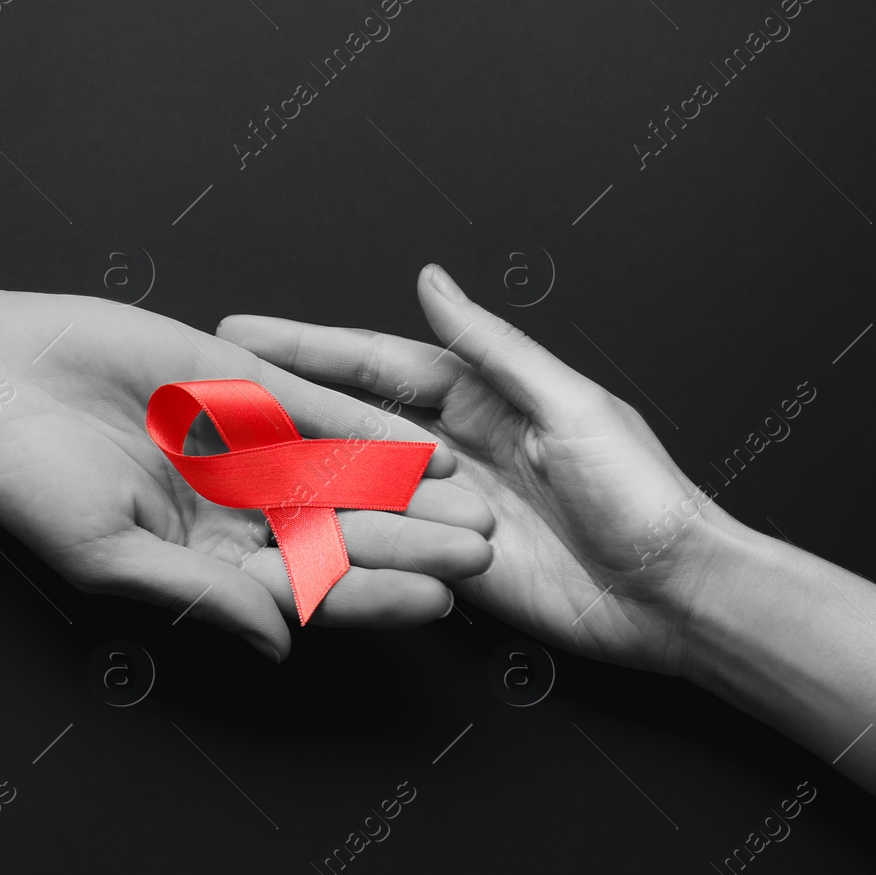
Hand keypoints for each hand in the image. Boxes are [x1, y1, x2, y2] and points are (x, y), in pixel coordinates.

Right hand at [0, 288, 495, 662]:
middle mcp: (234, 508)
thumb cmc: (27, 479)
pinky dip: (364, 425)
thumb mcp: (110, 554)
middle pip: (339, 533)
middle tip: (477, 554)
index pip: (306, 589)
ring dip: (404, 489)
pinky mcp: (238, 384)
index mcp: (207, 561)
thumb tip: (278, 646)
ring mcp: (240, 446)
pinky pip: (312, 408)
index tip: (434, 606)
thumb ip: (198, 596)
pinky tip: (419, 444)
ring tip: (470, 501)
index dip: (371, 597)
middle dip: (409, 544)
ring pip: (338, 472)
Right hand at [218, 264, 746, 676]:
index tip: (242, 333)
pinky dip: (327, 537)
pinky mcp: (442, 563)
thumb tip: (432, 282)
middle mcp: (452, 448)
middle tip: (203, 392)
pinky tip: (272, 530)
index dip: (307, 347)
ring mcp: (442, 508)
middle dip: (277, 404)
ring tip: (218, 463)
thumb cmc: (641, 492)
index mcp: (482, 395)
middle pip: (345, 421)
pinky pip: (375, 547)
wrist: (672, 593)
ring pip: (349, 484)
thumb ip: (491, 348)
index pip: (375, 364)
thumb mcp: (567, 405)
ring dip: (289, 472)